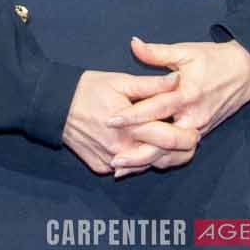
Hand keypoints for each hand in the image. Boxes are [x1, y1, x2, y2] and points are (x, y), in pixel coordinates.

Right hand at [62, 69, 195, 176]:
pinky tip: (141, 147)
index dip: (188, 136)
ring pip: (145, 166)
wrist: (53, 105)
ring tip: (168, 143)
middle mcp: (122, 149)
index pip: (171, 139)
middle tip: (189, 140)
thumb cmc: (87, 89)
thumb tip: (178, 81)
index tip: (196, 130)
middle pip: (162, 158)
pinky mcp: (100, 166)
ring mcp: (110, 161)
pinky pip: (126, 168)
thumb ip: (152, 85)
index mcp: (131, 127)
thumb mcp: (120, 81)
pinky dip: (136, 160)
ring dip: (159, 156)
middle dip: (180, 151)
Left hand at [114, 36, 249, 170]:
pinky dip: (161, 158)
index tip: (111, 121)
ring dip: (147, 160)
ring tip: (121, 168)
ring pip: (172, 152)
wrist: (246, 72)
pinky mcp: (202, 133)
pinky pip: (180, 151)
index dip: (133, 115)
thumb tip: (133, 43)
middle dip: (139, 152)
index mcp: (187, 94)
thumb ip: (157, 53)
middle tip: (113, 159)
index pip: (156, 108)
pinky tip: (141, 164)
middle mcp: (194, 116)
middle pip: (164, 140)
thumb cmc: (214, 59)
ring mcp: (200, 128)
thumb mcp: (186, 51)